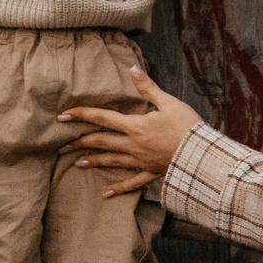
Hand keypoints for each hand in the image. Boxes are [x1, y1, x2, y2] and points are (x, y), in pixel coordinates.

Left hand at [64, 67, 202, 197]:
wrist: (202, 155)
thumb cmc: (187, 126)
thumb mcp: (168, 102)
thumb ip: (148, 88)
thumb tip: (132, 69)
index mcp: (135, 126)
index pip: (102, 118)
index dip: (82, 115)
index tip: (63, 116)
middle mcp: (133, 145)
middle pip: (101, 142)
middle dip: (79, 142)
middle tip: (60, 145)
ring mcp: (140, 161)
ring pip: (111, 161)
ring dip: (93, 161)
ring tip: (76, 163)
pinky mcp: (151, 173)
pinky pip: (132, 182)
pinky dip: (118, 188)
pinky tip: (105, 193)